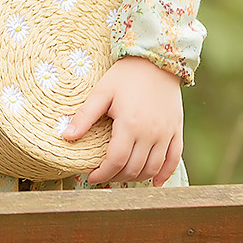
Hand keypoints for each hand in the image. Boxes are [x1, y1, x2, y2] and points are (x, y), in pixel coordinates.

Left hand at [63, 56, 183, 186]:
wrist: (157, 59)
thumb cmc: (126, 75)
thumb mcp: (102, 92)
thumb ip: (85, 116)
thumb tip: (65, 136)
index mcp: (130, 124)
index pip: (115, 161)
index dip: (102, 174)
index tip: (91, 176)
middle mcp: (151, 133)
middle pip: (133, 168)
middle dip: (115, 177)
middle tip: (103, 175)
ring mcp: (166, 133)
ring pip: (153, 168)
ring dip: (136, 178)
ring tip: (121, 175)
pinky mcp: (177, 129)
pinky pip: (174, 159)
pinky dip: (165, 174)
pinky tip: (155, 183)